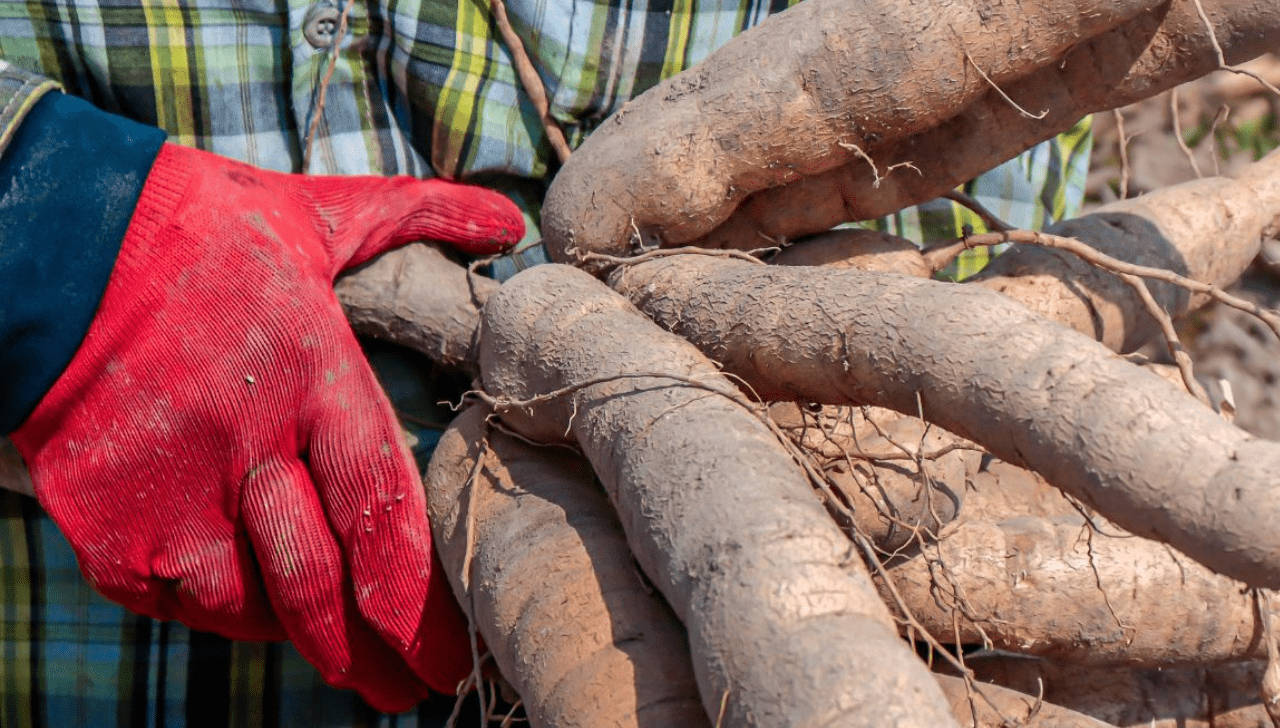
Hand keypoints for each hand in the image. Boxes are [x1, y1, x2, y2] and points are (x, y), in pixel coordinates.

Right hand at [10, 143, 522, 710]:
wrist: (50, 247)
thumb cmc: (198, 231)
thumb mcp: (316, 215)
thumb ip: (419, 216)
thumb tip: (508, 216)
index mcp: (310, 378)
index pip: (379, 516)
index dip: (420, 604)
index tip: (453, 657)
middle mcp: (245, 450)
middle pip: (324, 588)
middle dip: (376, 657)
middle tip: (413, 694)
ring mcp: (169, 499)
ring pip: (257, 608)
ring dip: (309, 642)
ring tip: (350, 663)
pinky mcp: (111, 531)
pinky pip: (189, 603)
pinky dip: (233, 614)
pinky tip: (263, 613)